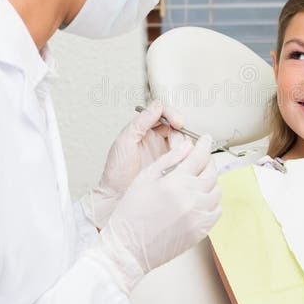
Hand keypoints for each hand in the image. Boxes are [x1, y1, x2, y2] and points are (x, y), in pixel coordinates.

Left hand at [84, 101, 186, 227]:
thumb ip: (141, 121)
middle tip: (176, 143)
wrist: (116, 198)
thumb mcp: (125, 141)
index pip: (164, 114)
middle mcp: (156, 141)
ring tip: (176, 156)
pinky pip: (185, 158)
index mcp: (144, 130)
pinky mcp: (171, 168)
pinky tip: (181, 163)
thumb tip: (157, 105)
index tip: (177, 122)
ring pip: (183, 142)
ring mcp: (165, 154)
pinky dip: (187, 158)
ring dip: (184, 146)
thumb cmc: (116, 172)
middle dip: (179, 133)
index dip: (173, 115)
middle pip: (177, 128)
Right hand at [93, 133, 221, 293]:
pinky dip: (211, 202)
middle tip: (202, 159)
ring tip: (198, 181)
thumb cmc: (131, 215)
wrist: (128, 249)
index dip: (204, 145)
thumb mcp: (144, 179)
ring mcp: (198, 216)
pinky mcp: (200, 231)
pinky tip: (200, 200)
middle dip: (208, 162)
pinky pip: (216, 211)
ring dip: (210, 183)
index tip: (206, 140)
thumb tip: (186, 146)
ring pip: (216, 192)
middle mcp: (191, 198)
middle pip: (211, 173)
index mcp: (176, 182)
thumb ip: (168, 160)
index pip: (199, 156)